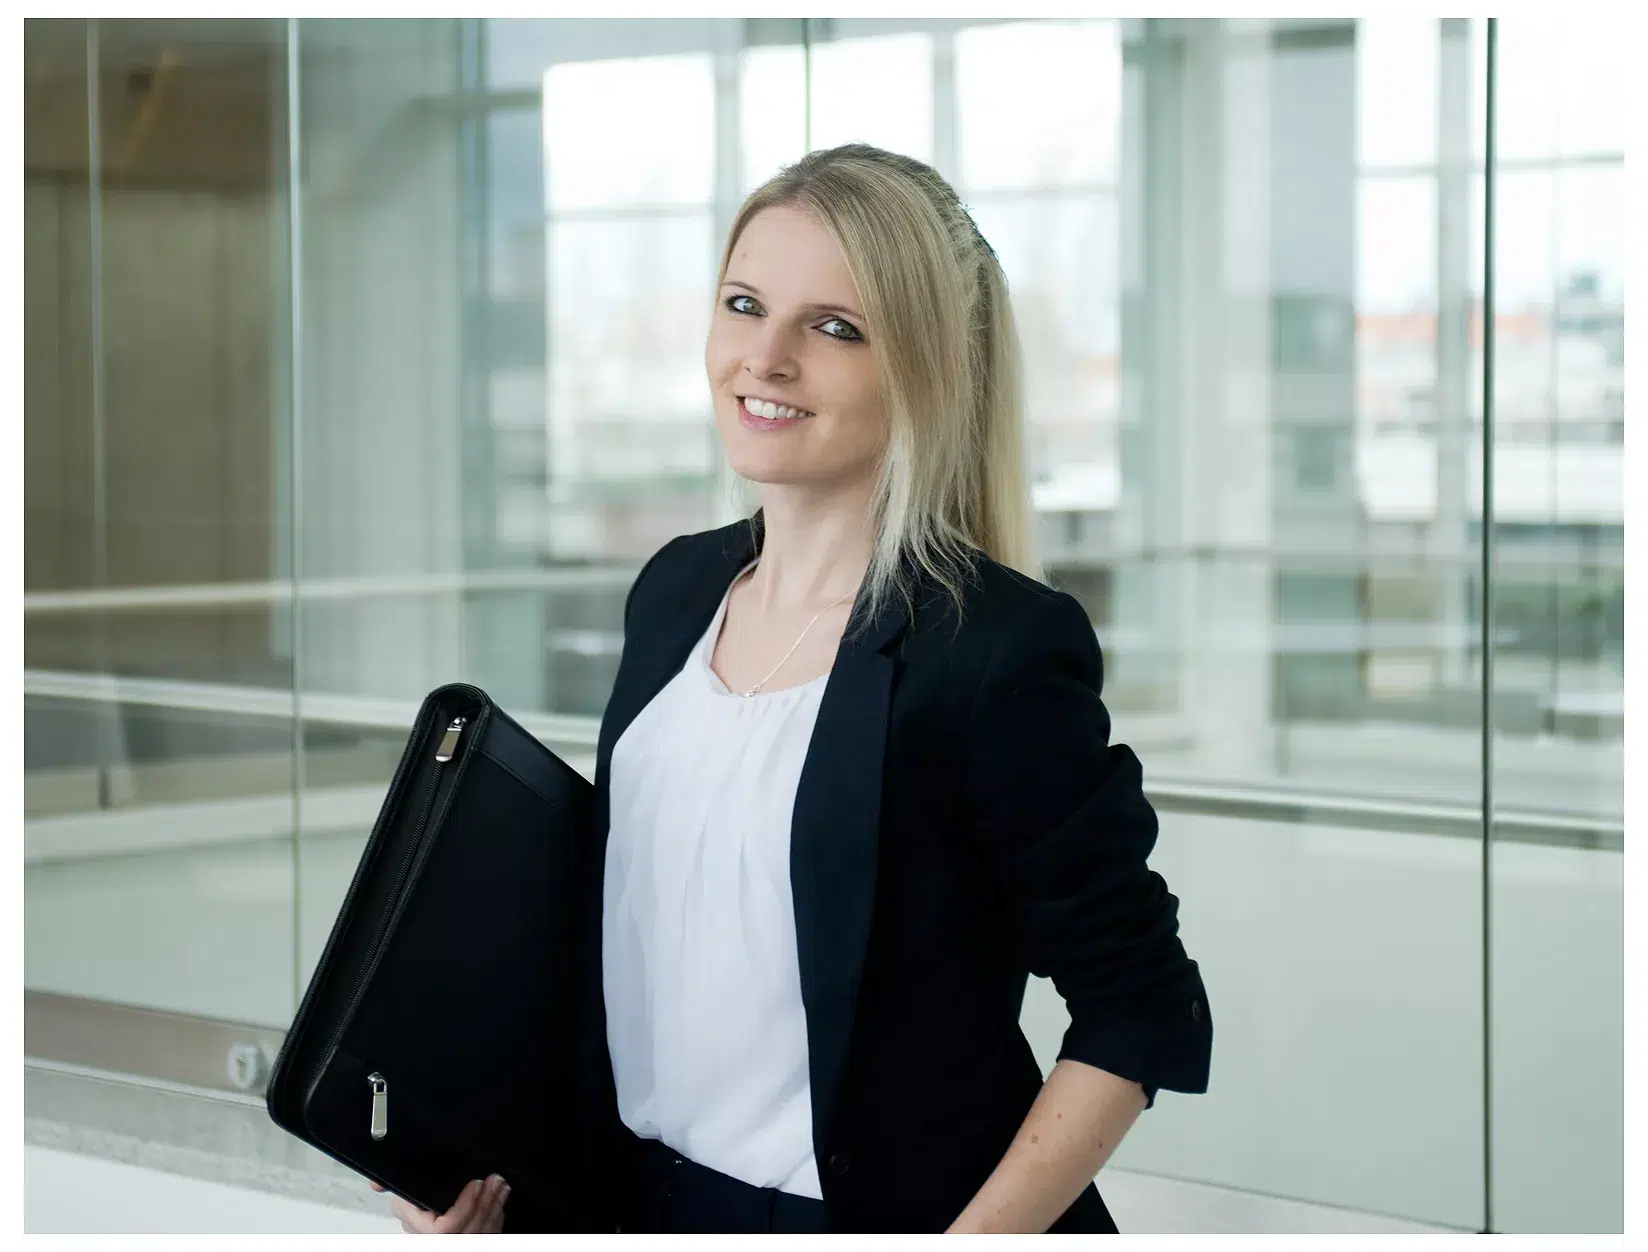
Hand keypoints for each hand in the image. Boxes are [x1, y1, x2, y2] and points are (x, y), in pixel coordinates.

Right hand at [370, 1175, 509, 1232]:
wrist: (429, 1231)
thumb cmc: (416, 1215)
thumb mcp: (403, 1201)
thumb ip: (396, 1187)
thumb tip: (377, 1183)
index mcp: (424, 1233)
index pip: (446, 1229)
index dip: (465, 1207)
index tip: (475, 1183)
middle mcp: (440, 1243)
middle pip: (470, 1230)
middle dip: (486, 1203)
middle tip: (495, 1180)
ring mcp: (457, 1245)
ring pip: (482, 1234)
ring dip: (495, 1208)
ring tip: (501, 1187)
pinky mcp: (471, 1242)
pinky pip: (489, 1237)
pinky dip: (496, 1219)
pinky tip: (500, 1203)